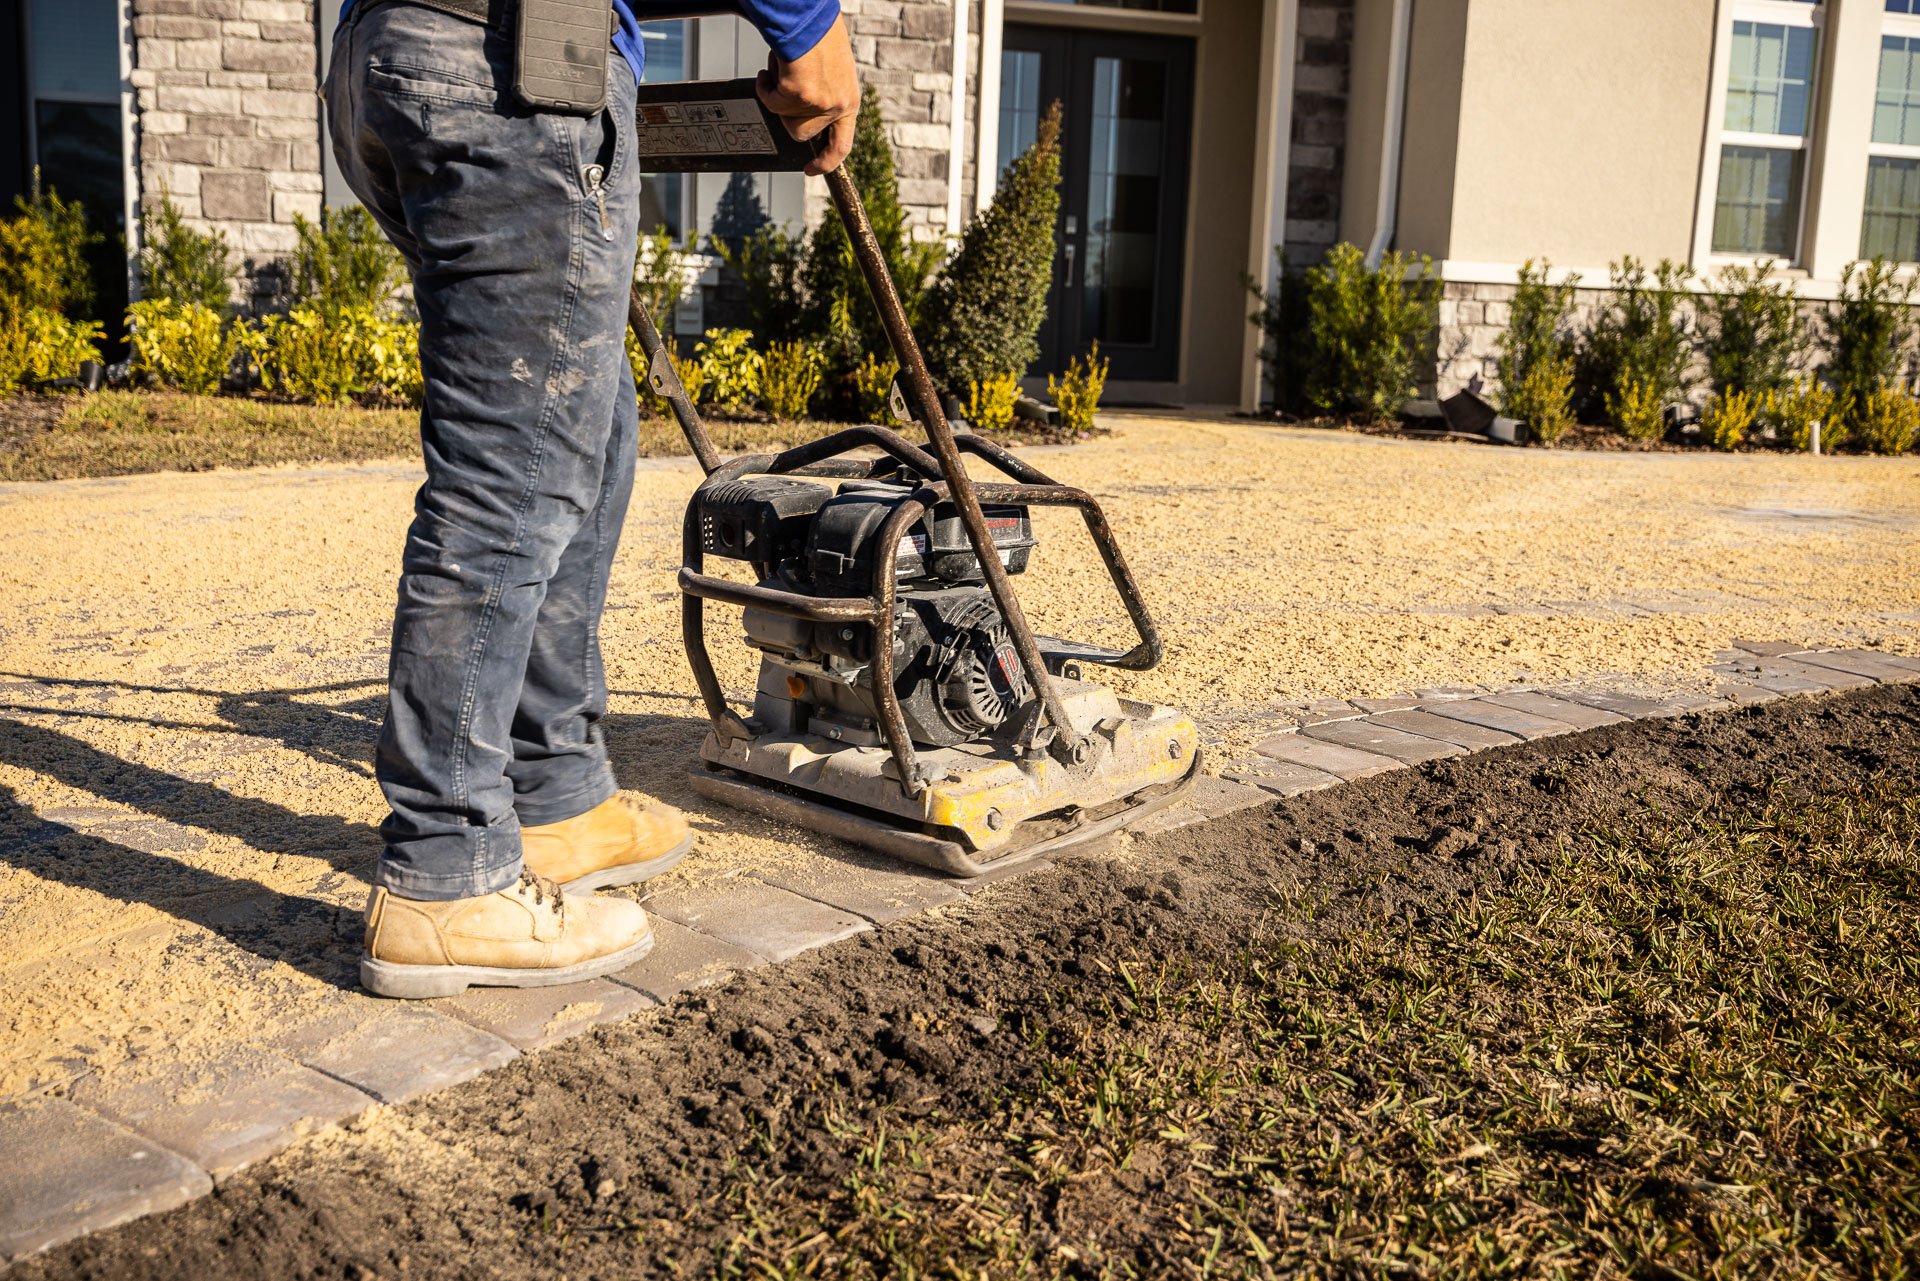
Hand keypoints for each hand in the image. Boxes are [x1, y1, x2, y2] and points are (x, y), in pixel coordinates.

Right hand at [757, 16, 859, 175]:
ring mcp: (819, 104)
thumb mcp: (834, 72)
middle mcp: (838, 106)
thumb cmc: (820, 36)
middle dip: (788, 115)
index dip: (826, 162)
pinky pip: (770, 100)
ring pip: (783, 118)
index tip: (812, 169)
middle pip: (801, 134)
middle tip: (788, 89)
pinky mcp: (798, 96)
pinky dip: (765, 85)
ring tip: (785, 69)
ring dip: (777, 96)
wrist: (810, 18)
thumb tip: (806, 112)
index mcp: (849, 102)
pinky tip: (773, 67)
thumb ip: (826, 94)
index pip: (841, 146)